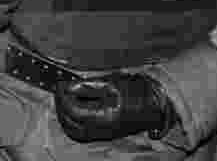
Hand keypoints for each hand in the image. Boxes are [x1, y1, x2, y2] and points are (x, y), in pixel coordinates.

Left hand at [55, 73, 173, 142]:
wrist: (158, 104)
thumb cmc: (138, 90)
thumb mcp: (113, 83)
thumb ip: (88, 86)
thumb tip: (69, 86)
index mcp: (106, 116)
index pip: (73, 110)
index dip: (62, 96)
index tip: (58, 84)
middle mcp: (104, 130)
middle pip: (70, 123)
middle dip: (60, 106)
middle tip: (58, 90)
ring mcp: (105, 134)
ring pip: (74, 131)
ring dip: (65, 115)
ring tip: (63, 98)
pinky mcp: (106, 134)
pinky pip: (83, 134)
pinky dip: (73, 122)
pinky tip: (73, 108)